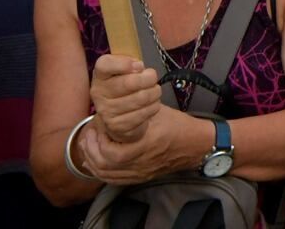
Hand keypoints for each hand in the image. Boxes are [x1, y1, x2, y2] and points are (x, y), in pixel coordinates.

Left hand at [77, 105, 201, 184]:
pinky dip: (100, 172)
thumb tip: (112, 104)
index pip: (110, 151)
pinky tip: (95, 161)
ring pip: (105, 175)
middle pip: (103, 166)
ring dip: (92, 161)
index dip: (99, 139)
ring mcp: (139, 173)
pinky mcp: (140, 178)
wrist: (195, 145)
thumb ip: (134, 110)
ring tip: (89, 146)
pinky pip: (113, 180)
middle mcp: (139, 163)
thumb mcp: (156, 111)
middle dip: (91, 150)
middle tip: (89, 134)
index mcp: (144, 145)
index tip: (97, 123)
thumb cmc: (177, 125)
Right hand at [89, 54, 162, 143]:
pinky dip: (153, 107)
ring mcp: (106, 111)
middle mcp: (99, 93)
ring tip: (154, 91)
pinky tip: (151, 104)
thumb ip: (130, 62)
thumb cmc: (125, 86)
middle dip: (149, 79)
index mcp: (100, 75)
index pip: (105, 65)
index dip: (124, 63)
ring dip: (154, 93)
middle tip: (153, 78)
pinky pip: (143, 113)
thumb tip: (138, 67)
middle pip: (129, 83)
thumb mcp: (125, 69)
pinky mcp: (118, 126)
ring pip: (140, 98)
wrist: (120, 115)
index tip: (139, 65)